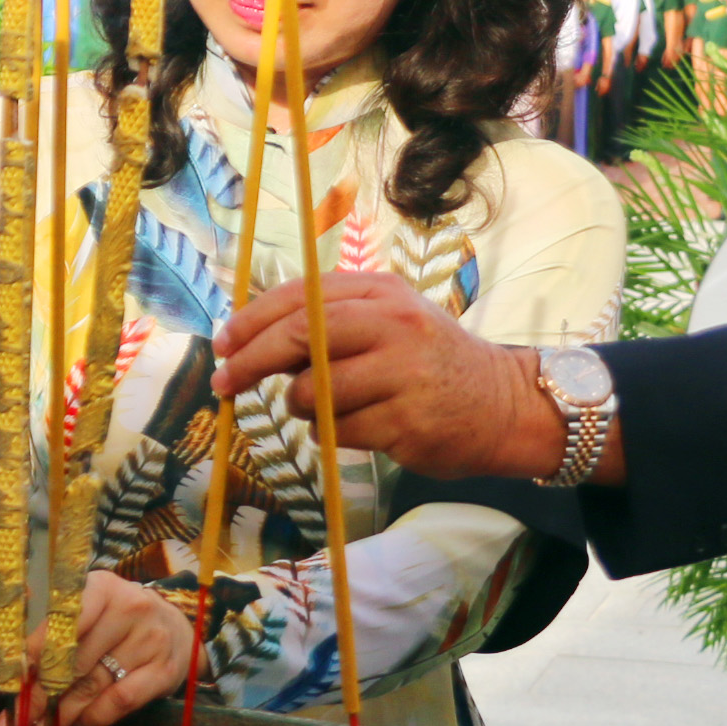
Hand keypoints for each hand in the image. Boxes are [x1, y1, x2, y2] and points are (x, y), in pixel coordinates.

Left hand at [22, 572, 194, 725]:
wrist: (177, 629)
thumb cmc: (116, 622)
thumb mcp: (87, 609)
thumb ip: (47, 626)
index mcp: (101, 587)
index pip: (60, 620)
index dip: (31, 653)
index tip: (7, 680)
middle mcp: (129, 607)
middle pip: (72, 660)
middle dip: (38, 697)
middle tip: (13, 724)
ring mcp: (151, 639)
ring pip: (92, 685)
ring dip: (60, 715)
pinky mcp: (165, 671)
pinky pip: (117, 702)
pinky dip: (92, 719)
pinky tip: (78, 724)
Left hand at [211, 269, 551, 480]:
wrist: (503, 405)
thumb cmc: (431, 362)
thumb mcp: (389, 321)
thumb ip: (331, 322)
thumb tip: (251, 339)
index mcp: (382, 293)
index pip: (302, 296)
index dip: (252, 319)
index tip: (223, 342)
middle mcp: (393, 324)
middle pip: (300, 336)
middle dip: (251, 360)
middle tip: (223, 382)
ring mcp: (402, 373)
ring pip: (313, 391)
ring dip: (299, 406)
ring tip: (322, 407)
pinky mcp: (405, 421)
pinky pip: (336, 429)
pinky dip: (328, 432)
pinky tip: (352, 426)